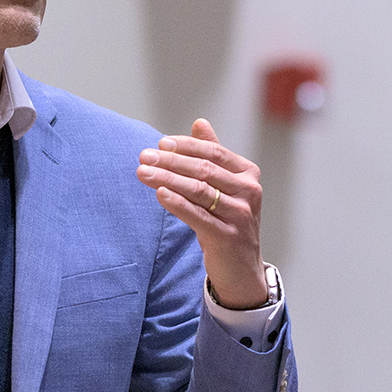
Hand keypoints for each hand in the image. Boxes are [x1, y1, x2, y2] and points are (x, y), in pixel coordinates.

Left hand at [137, 120, 266, 308]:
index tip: (160, 143)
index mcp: (248, 174)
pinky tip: (159, 193)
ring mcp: (240, 215)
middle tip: (144, 156)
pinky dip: (177, 203)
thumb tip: (199, 123)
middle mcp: (249, 192)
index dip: (186, 146)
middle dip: (171, 161)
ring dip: (167, 178)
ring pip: (199, 190)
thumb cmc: (228, 222)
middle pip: (204, 169)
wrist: (242, 268)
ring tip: (143, 172)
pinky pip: (198, 215)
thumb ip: (214, 156)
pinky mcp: (227, 236)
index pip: (214, 152)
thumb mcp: (225, 187)